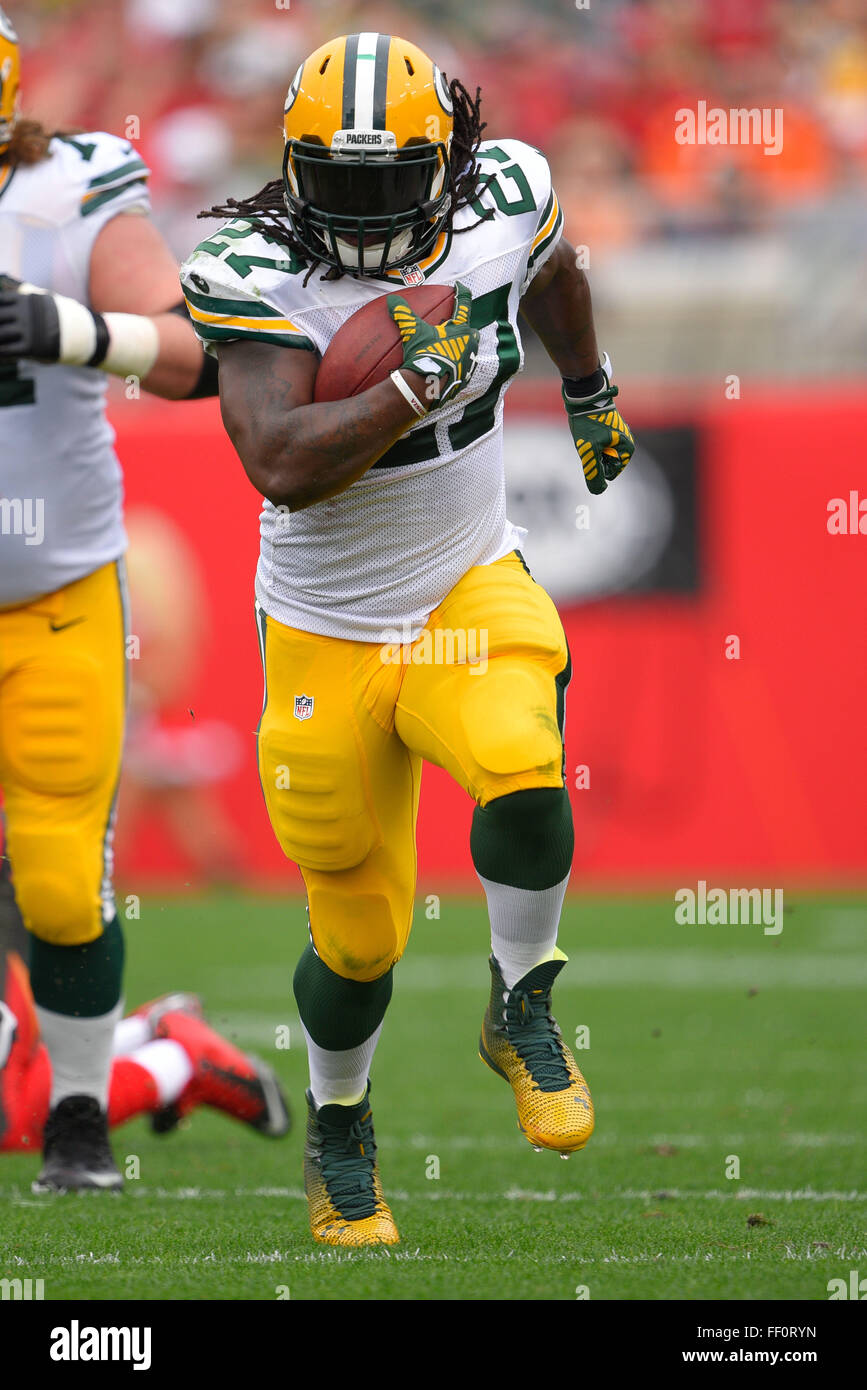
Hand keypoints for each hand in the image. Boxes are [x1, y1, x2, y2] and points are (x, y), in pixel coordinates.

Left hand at [0, 280, 62, 360]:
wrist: (80, 334)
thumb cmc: (60, 317)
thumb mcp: (46, 299)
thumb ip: (29, 295)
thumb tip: (15, 289)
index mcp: (26, 299)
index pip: (1, 300)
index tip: (2, 315)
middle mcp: (25, 313)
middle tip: (1, 328)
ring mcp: (28, 330)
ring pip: (1, 333)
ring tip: (0, 342)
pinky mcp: (31, 347)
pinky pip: (9, 350)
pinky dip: (2, 352)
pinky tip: (1, 353)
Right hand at [387, 281, 478, 410]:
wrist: (428, 387)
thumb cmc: (424, 356)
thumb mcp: (413, 332)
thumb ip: (404, 314)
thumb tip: (392, 301)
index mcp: (462, 330)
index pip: (463, 305)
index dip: (461, 294)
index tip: (460, 286)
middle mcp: (471, 344)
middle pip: (468, 330)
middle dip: (460, 329)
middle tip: (448, 329)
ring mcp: (470, 363)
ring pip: (467, 350)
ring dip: (459, 347)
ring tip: (446, 349)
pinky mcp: (465, 379)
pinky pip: (462, 368)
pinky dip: (454, 365)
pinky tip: (444, 368)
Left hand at [562, 353, 634, 494]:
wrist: (585, 396)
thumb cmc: (588, 422)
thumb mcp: (589, 450)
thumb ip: (593, 472)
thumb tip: (598, 492)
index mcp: (627, 449)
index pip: (609, 473)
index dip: (597, 464)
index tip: (594, 447)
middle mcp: (626, 443)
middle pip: (605, 464)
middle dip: (594, 456)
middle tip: (589, 439)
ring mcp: (618, 436)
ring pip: (600, 455)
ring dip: (591, 448)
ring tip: (588, 433)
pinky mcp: (609, 430)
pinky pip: (597, 445)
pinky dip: (590, 441)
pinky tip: (587, 429)